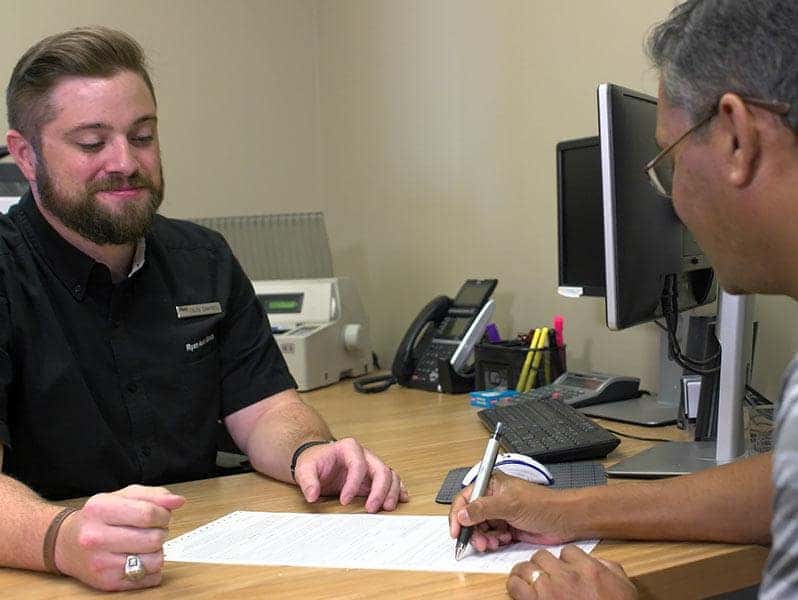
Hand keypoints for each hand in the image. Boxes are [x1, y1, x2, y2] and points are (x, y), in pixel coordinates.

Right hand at [54, 484, 184, 590]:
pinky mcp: (107, 582)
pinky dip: (152, 568)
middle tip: (151, 530)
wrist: (65, 543)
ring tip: (144, 544)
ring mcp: (100, 562)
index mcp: (100, 509)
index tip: (162, 516)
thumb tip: (178, 501)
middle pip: (153, 538)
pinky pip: (149, 578)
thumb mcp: (124, 496)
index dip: (163, 515)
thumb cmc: (99, 518)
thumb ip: (154, 495)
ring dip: (157, 551)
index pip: (147, 513)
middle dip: (161, 533)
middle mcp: (96, 537)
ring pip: (155, 560)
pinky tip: (138, 558)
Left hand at [293, 437, 408, 512]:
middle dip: (379, 490)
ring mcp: (372, 465)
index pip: (357, 464)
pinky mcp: (375, 476)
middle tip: (371, 509)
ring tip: (387, 507)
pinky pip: (392, 479)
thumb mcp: (305, 469)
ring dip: (391, 492)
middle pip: (380, 469)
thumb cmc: (314, 462)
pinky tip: (401, 499)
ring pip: (390, 475)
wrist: (319, 459)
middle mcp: (365, 454)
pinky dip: (398, 489)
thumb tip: (312, 495)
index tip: (344, 501)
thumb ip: (307, 481)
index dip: (353, 484)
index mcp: (349, 447)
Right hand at [449, 472, 574, 551]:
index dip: (458, 515)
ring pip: (480, 529)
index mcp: (491, 485)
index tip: (456, 531)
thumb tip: (462, 514)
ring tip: (493, 542)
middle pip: (470, 517)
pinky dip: (494, 541)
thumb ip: (483, 509)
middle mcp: (493, 498)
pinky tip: (504, 540)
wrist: (563, 520)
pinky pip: (491, 537)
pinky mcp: (506, 527)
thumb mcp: (510, 504)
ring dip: (484, 538)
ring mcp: (499, 513)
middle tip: (479, 542)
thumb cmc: (542, 504)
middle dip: (472, 531)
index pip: (465, 499)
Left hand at [506, 545, 637, 599]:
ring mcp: (549, 590)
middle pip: (543, 556)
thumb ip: (609, 568)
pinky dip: (514, 585)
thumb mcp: (624, 587)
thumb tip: (597, 561)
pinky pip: (515, 585)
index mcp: (589, 569)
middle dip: (543, 565)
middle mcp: (568, 575)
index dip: (564, 560)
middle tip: (543, 573)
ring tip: (526, 578)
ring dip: (526, 572)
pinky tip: (518, 588)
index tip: (563, 568)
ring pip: (527, 566)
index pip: (567, 551)